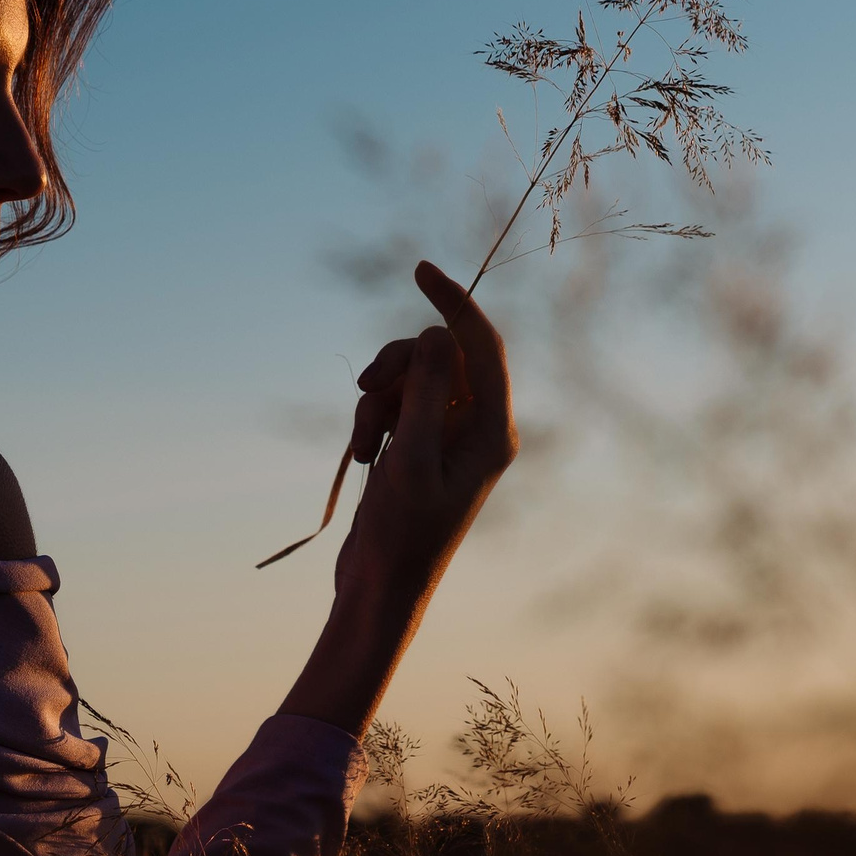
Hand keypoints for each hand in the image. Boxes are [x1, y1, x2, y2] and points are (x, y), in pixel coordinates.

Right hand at [336, 261, 517, 597]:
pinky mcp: (421, 443)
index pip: (483, 345)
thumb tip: (440, 333)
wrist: (381, 586)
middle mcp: (479, 427)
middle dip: (397, 367)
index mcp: (493, 431)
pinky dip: (372, 417)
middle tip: (366, 392)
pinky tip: (362, 454)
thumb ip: (426, 394)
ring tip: (364, 442)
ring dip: (378, 399)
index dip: (455, 302)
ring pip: (411, 375)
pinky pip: (395, 400)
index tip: (419, 269)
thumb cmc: (401, 535)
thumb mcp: (411, 460)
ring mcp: (449, 434)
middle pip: (439, 354)